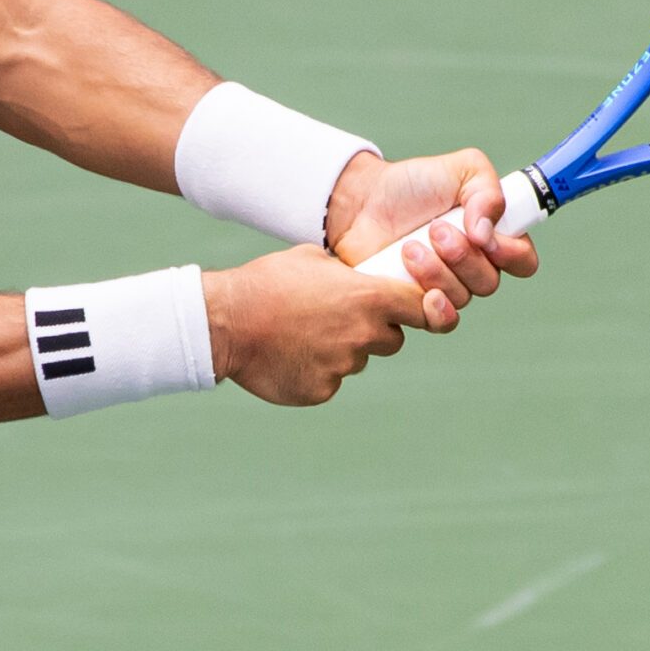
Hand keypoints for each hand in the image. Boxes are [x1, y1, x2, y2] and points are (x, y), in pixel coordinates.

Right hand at [204, 247, 427, 405]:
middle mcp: (363, 335)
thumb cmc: (266, 283)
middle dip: (374, 331)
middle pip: (392, 340)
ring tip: (302, 334)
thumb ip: (347, 275)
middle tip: (338, 319)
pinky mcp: (322, 390)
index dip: (423, 308)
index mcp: (368, 298)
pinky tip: (289, 354)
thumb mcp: (312, 260)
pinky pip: (330, 381)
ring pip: (357, 360)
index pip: (423, 308)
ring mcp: (343, 366)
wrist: (225, 322)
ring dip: (340, 351)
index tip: (420, 309)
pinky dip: (316, 371)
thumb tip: (359, 280)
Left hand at [323, 149, 540, 324]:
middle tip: (435, 230)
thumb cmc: (414, 184)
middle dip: (463, 257)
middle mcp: (473, 267)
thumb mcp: (462, 168)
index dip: (511, 254)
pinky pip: (440, 322)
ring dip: (437, 272)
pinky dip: (437, 310)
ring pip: (462, 298)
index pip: (523, 261)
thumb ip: (488, 191)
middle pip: (489, 282)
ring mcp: (446, 287)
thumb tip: (487, 233)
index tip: (486, 237)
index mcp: (492, 236)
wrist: (362, 201)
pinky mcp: (416, 304)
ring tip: (409, 247)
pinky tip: (424, 292)